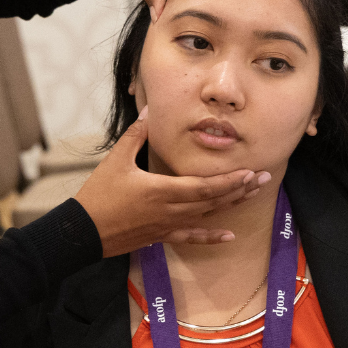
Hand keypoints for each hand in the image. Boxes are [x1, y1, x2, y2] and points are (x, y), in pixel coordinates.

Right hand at [74, 109, 271, 256]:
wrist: (83, 232)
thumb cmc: (99, 195)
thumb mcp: (117, 159)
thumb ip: (137, 134)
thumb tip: (151, 110)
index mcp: (162, 190)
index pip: (205, 186)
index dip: (230, 180)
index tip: (250, 172)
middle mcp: (171, 210)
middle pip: (214, 200)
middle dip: (240, 189)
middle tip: (264, 177)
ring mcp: (168, 226)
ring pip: (208, 216)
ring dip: (232, 205)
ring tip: (254, 194)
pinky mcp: (162, 236)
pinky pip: (192, 238)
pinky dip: (211, 237)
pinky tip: (229, 236)